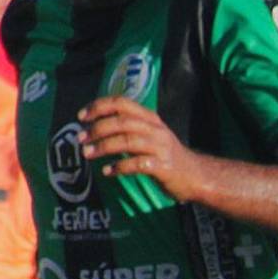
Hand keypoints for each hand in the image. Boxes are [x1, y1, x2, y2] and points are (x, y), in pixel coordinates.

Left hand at [78, 96, 203, 200]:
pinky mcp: (163, 167)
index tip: (81, 116)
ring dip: (103, 147)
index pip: (121, 103)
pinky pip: (136, 165)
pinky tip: (108, 172)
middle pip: (121, 122)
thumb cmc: (167, 157)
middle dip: (97, 129)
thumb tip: (96, 129)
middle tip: (80, 139)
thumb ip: (129, 129)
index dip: (99, 107)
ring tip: (88, 154)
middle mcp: (155, 130)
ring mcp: (160, 148)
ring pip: (127, 141)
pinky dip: (119, 167)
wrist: (197, 176)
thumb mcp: (151, 135)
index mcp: (150, 118)